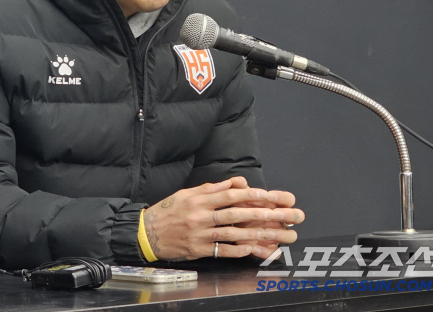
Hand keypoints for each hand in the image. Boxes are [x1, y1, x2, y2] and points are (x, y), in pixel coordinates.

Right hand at [143, 177, 303, 260]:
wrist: (147, 233)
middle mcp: (201, 216)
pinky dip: (239, 250)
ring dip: (258, 234)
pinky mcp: (199, 250)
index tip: (270, 195)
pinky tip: (254, 248)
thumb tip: (237, 182)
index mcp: (199, 199)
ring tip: (278, 235)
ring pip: (234, 234)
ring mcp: (200, 234)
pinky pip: (222, 250)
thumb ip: (213, 188)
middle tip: (285, 215)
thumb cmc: (169, 211)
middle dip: (263, 214)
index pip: (230, 195)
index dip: (251, 195)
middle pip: (237, 214)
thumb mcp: (187, 193)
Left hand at [224, 177, 302, 258]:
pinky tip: (254, 247)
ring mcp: (276, 235)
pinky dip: (266, 252)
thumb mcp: (236, 195)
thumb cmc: (236, 208)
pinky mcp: (268, 248)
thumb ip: (237, 186)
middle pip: (297, 216)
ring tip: (265, 232)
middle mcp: (279, 220)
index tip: (268, 196)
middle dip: (288, 215)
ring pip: (290, 236)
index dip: (281, 197)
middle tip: (274, 214)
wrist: (227, 225)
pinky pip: (275, 254)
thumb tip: (240, 181)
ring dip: (280, 234)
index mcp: (275, 204)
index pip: (289, 198)